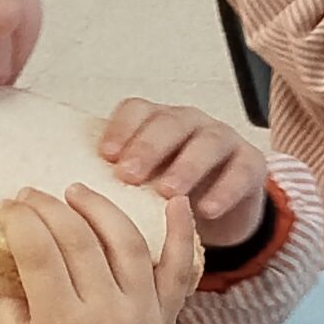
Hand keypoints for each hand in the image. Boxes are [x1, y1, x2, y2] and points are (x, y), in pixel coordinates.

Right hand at [0, 183, 203, 323]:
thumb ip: (8, 301)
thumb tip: (1, 255)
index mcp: (61, 322)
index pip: (39, 248)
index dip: (20, 219)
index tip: (6, 205)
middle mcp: (108, 311)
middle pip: (80, 238)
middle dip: (51, 208)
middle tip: (32, 194)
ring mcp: (145, 314)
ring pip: (128, 242)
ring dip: (103, 209)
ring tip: (79, 193)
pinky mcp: (168, 322)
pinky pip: (180, 270)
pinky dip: (182, 233)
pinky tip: (174, 199)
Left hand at [97, 98, 270, 250]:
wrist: (221, 212)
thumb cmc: (170, 197)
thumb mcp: (141, 186)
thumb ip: (115, 183)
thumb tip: (71, 199)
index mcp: (157, 123)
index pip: (138, 110)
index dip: (121, 128)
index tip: (105, 155)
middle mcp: (191, 124)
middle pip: (171, 123)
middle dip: (149, 147)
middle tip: (129, 174)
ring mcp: (224, 141)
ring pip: (207, 142)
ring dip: (186, 166)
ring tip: (168, 192)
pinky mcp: (252, 164)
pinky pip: (241, 171)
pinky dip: (225, 190)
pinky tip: (206, 209)